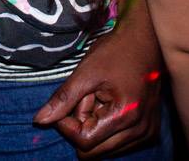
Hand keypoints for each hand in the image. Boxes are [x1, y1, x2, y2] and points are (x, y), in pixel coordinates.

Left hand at [34, 20, 162, 157]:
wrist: (146, 39)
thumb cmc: (117, 50)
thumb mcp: (85, 72)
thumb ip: (63, 99)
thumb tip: (39, 121)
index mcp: (125, 116)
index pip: (84, 141)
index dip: (69, 124)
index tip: (72, 100)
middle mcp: (140, 131)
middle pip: (94, 150)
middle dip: (84, 125)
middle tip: (90, 98)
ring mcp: (147, 133)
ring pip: (105, 149)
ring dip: (96, 127)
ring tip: (103, 99)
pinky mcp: (149, 131)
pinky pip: (118, 143)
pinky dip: (109, 128)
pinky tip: (113, 104)